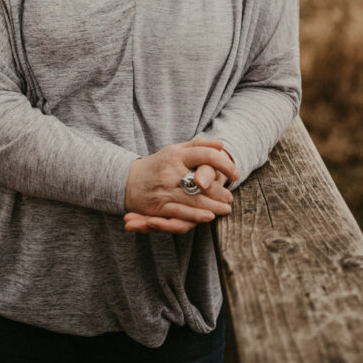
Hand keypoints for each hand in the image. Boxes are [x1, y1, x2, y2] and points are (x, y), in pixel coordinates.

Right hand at [124, 138, 238, 233]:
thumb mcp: (175, 150)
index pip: (206, 155)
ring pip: (194, 201)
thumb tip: (221, 145)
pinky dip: (196, 216)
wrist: (127, 181)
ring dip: (213, 206)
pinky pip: (180, 214)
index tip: (235, 172)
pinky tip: (208, 216)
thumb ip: (198, 146)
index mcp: (176, 155)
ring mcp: (164, 191)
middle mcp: (170, 172)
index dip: (224, 164)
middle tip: (230, 196)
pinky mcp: (159, 208)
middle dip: (220, 191)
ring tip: (225, 208)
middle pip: (202, 183)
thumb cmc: (158, 165)